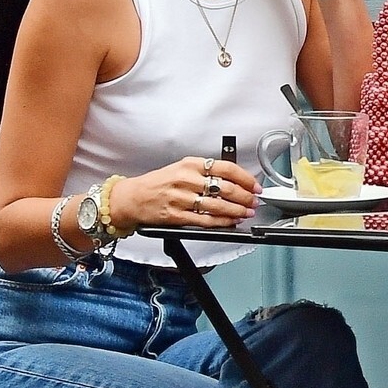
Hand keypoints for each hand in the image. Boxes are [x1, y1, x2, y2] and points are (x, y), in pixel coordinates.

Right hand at [107, 157, 258, 230]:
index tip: (255, 185)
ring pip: (218, 206)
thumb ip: (206, 172)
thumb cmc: (159, 183)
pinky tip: (232, 222)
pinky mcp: (177, 216)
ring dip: (237, 211)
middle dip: (245, 196)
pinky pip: (206, 221)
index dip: (245, 178)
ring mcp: (181, 198)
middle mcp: (186, 179)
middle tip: (254, 201)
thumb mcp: (181, 168)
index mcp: (190, 164)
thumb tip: (234, 181)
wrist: (132, 197)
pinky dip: (223, 222)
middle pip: (225, 188)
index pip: (226, 168)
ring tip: (247, 212)